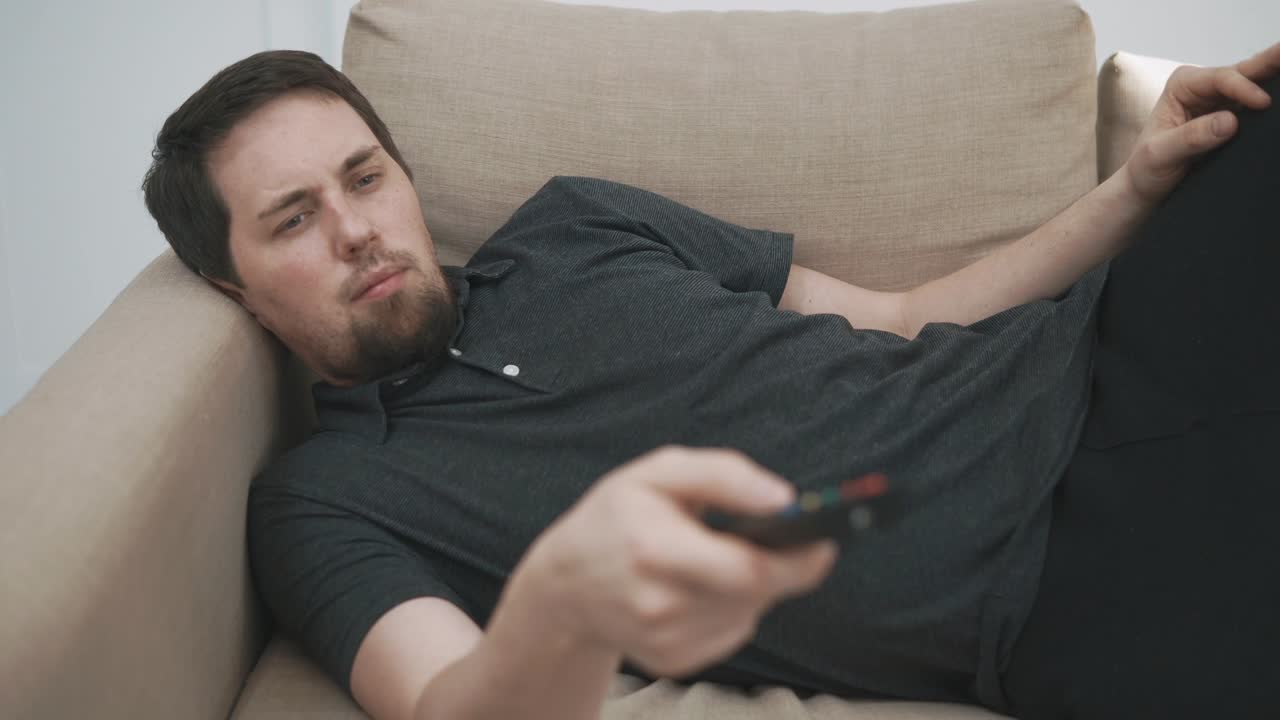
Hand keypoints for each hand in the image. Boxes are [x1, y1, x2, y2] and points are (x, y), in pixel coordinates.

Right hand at [512, 446, 837, 677]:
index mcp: (655, 551)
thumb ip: (724, 475)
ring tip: (722, 555)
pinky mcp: (673, 662)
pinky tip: (705, 585)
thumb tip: (784, 497)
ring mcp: (666, 641)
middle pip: (758, 594)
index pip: (751, 570)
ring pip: (750, 612)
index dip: (799, 558)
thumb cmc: (615, 517)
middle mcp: (660, 606)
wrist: (564, 585)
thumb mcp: (658, 472)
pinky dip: (733, 607)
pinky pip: (732, 631)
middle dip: (782, 566)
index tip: (826, 539)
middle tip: (792, 539)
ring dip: (754, 585)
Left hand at [1122, 41, 1279, 205]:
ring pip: (1257, 85)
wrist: (1147, 189)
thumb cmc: (1146, 169)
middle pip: (1245, 72)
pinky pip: (1258, 110)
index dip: (1245, 88)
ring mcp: (1221, 102)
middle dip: (1272, 61)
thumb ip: (1191, 138)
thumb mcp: (1160, 155)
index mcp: (1183, 85)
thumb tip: (1230, 122)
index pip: (1221, 79)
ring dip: (1278, 79)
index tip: (1262, 104)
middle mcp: (1204, 87)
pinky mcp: (1233, 119)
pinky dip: (1275, 104)